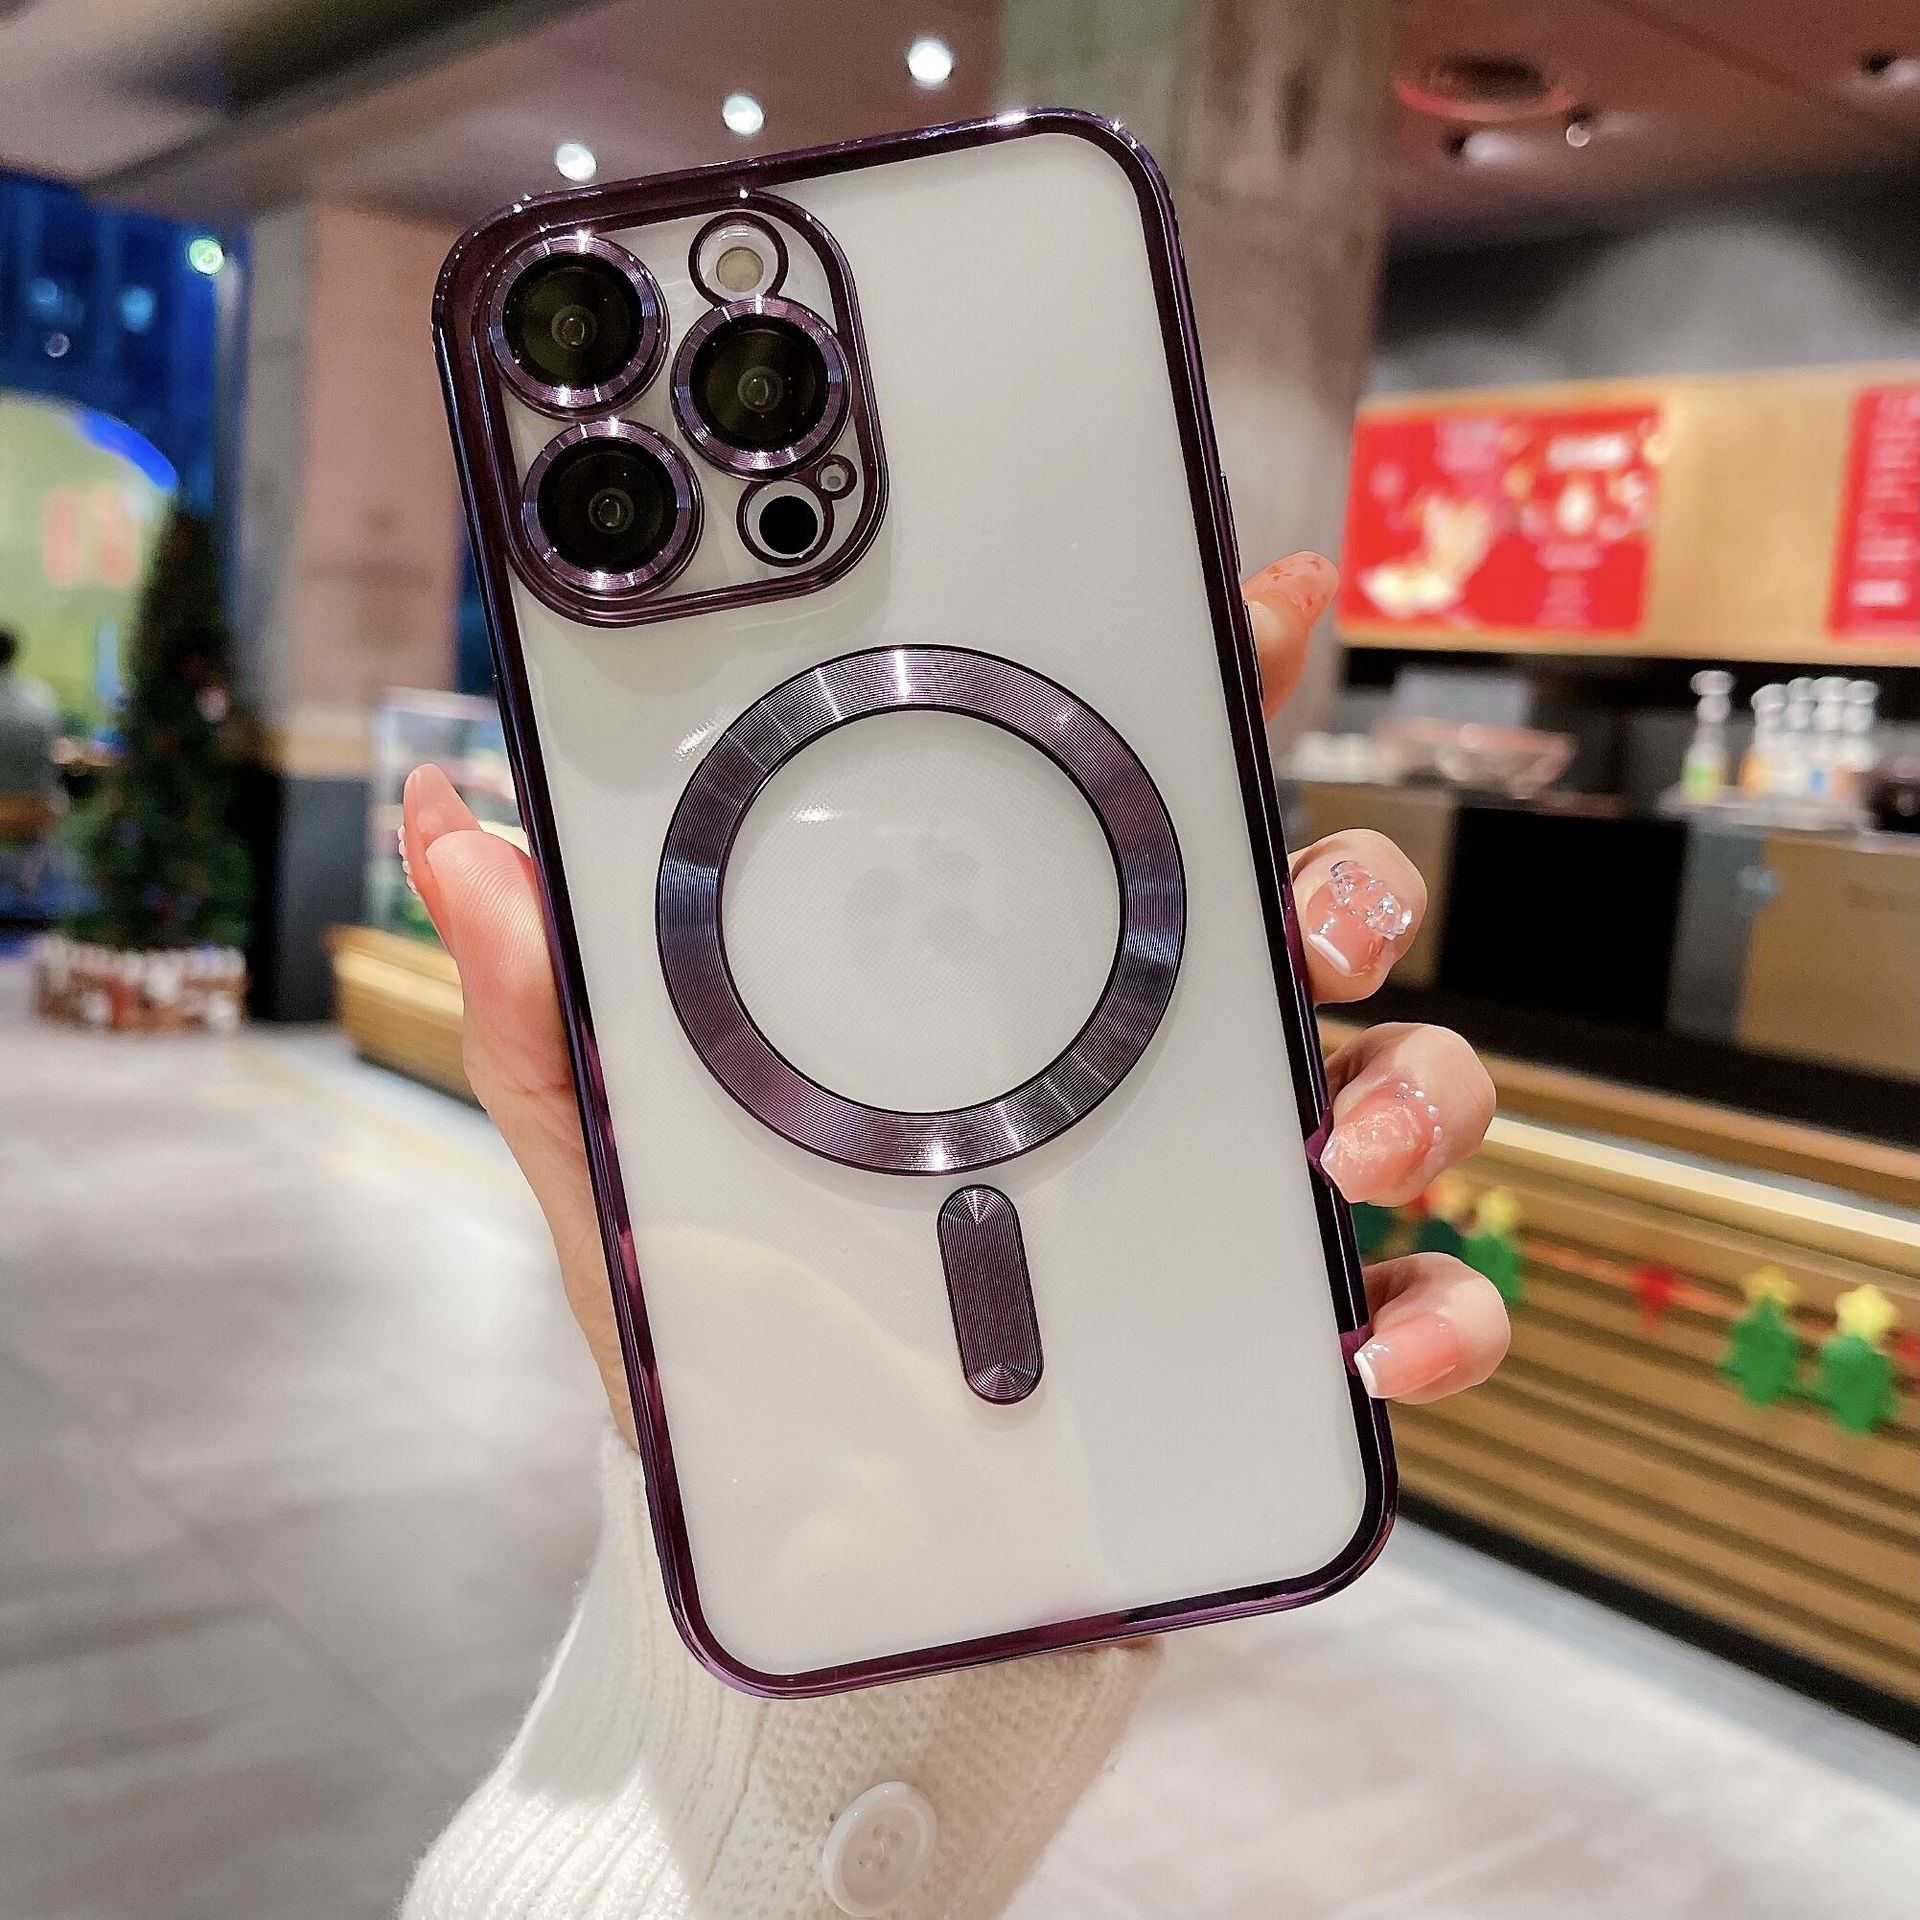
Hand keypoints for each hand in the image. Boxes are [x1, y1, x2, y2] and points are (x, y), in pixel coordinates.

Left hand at [404, 551, 1506, 1438]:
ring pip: (1402, 1080)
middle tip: (1307, 917)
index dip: (1204, 692)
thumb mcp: (630, 1174)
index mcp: (1018, 1001)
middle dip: (1346, 881)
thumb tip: (461, 845)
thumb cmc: (744, 1340)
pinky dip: (1440, 1307)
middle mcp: (1148, 1070)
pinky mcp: (1280, 1329)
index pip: (1126, 817)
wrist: (815, 1550)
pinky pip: (1422, 1294)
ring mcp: (1229, 1194)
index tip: (1249, 604)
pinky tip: (1366, 1336)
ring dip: (1408, 1090)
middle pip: (1302, 920)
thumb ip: (558, 1020)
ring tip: (1332, 1150)